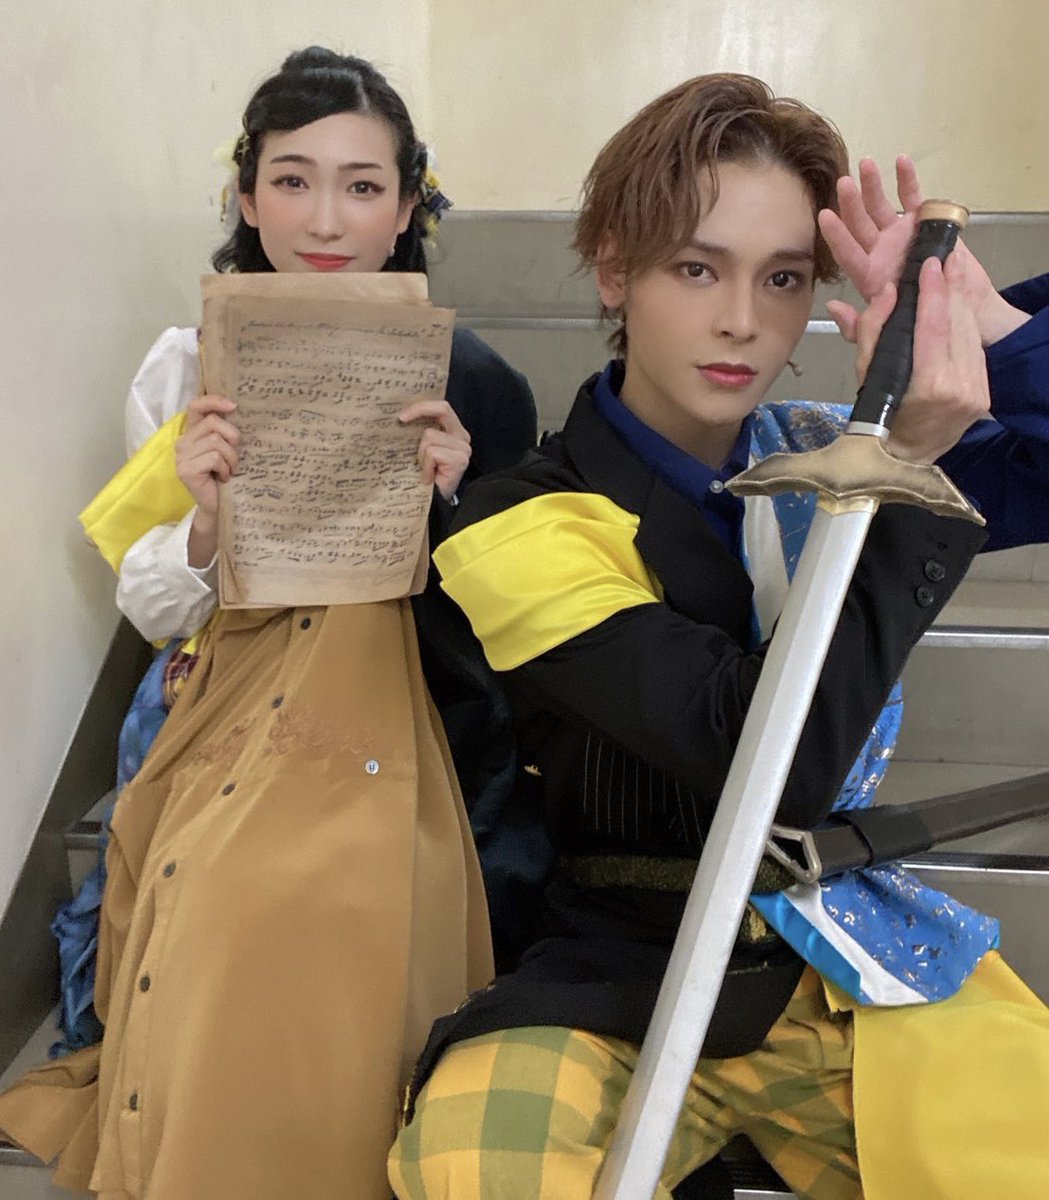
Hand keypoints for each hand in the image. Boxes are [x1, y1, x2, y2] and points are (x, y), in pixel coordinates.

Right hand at [175, 394, 238, 566]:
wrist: (218, 507)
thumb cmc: (225, 476)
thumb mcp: (226, 449)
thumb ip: (223, 430)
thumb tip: (235, 407)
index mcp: (191, 433)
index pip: (196, 406)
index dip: (214, 401)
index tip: (234, 406)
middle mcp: (182, 442)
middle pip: (214, 423)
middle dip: (232, 440)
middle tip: (233, 459)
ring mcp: (181, 456)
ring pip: (217, 442)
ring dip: (231, 458)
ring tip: (228, 470)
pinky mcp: (186, 469)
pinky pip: (215, 458)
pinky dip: (226, 468)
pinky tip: (223, 478)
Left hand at [399, 399, 471, 501]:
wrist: (433, 503)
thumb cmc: (424, 476)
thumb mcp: (421, 449)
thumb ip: (419, 431)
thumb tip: (399, 416)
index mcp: (454, 431)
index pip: (442, 407)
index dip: (422, 405)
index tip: (401, 415)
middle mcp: (462, 437)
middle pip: (442, 410)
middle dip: (419, 411)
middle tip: (401, 420)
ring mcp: (463, 448)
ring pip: (430, 436)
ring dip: (420, 454)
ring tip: (424, 470)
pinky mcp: (460, 460)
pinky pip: (432, 452)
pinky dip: (425, 465)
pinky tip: (429, 477)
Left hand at [819, 155, 1026, 346]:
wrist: (958, 309)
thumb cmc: (920, 319)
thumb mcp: (887, 332)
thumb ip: (861, 325)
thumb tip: (833, 308)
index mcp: (870, 275)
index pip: (849, 254)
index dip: (837, 236)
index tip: (825, 217)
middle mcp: (880, 250)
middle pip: (861, 224)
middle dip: (852, 204)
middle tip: (843, 183)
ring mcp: (899, 234)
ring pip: (881, 206)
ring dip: (873, 186)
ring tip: (865, 165)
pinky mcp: (922, 222)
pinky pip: (912, 198)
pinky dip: (907, 180)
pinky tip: (901, 161)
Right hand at [853, 254, 989, 464]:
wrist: (905, 457)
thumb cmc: (878, 417)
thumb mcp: (865, 375)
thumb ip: (871, 331)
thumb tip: (885, 293)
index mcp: (930, 385)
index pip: (935, 326)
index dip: (935, 291)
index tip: (931, 262)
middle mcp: (959, 386)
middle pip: (958, 323)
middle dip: (951, 287)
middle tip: (946, 257)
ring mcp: (976, 390)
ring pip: (970, 333)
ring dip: (961, 301)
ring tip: (952, 273)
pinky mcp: (984, 392)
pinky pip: (974, 348)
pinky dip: (965, 323)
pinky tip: (958, 305)